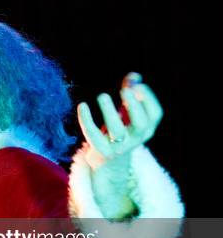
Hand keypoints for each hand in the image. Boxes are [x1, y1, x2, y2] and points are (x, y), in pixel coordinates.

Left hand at [76, 72, 163, 218]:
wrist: (108, 162)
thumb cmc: (120, 131)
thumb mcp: (128, 114)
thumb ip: (131, 94)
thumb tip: (133, 76)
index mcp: (147, 129)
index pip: (155, 114)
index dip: (148, 99)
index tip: (137, 86)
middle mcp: (136, 139)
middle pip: (140, 124)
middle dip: (134, 106)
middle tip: (125, 90)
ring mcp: (119, 147)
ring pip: (117, 131)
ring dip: (110, 112)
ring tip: (103, 96)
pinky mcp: (101, 151)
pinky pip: (93, 135)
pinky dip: (86, 120)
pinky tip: (82, 105)